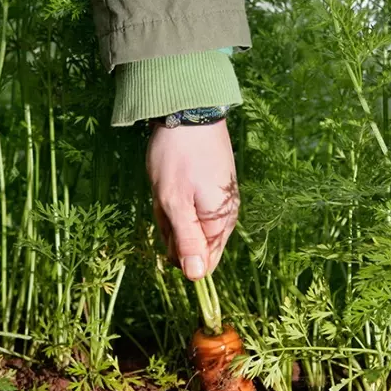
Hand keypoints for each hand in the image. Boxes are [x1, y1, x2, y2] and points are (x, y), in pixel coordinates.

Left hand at [146, 121, 238, 280]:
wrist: (190, 112)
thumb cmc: (178, 158)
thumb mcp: (174, 201)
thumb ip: (186, 241)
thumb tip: (196, 278)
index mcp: (219, 224)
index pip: (202, 264)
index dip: (178, 252)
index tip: (168, 225)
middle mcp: (224, 217)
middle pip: (192, 244)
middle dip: (172, 227)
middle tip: (165, 199)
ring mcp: (218, 202)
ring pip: (187, 224)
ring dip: (171, 211)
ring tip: (167, 185)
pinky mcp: (211, 188)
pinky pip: (189, 207)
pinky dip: (175, 198)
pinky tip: (171, 180)